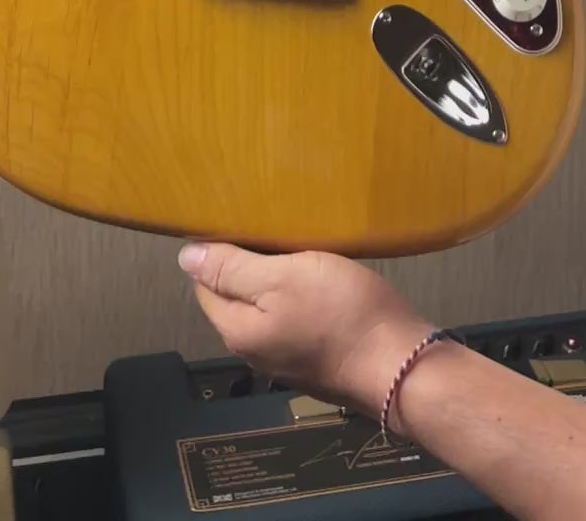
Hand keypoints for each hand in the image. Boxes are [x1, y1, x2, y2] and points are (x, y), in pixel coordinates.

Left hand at [179, 242, 431, 415]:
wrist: (400, 365)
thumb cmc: (340, 312)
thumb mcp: (284, 277)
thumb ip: (233, 268)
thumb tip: (185, 256)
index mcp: (238, 330)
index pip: (205, 284)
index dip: (216, 251)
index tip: (239, 221)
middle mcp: (255, 351)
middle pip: (236, 298)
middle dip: (246, 264)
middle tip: (270, 228)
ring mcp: (287, 360)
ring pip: (267, 309)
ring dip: (275, 280)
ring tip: (295, 246)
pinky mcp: (317, 361)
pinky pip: (294, 320)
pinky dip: (299, 298)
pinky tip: (319, 279)